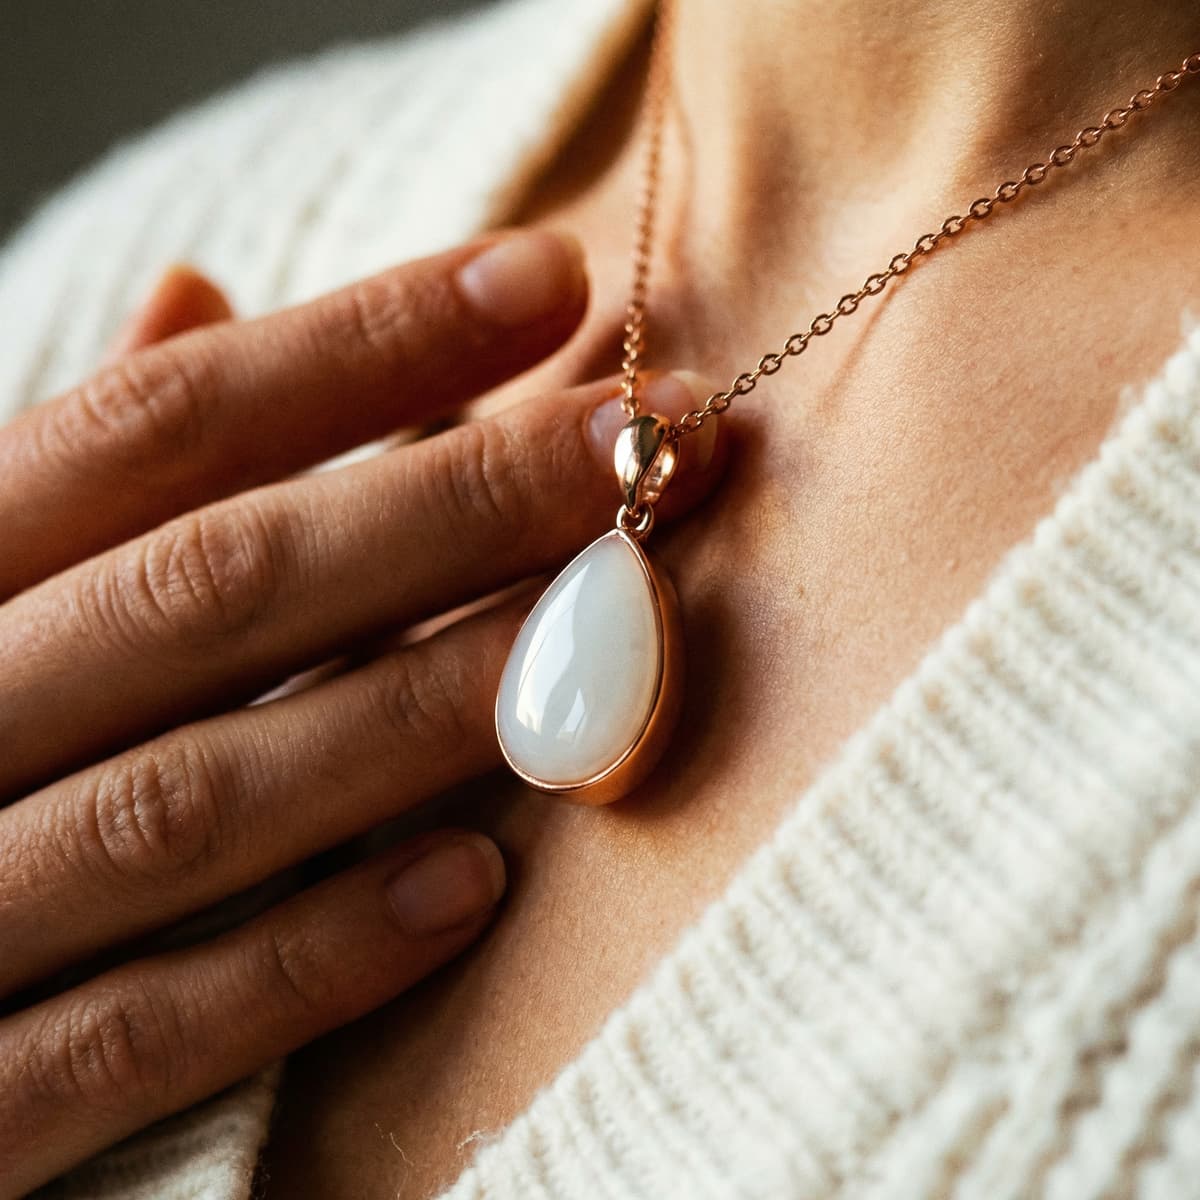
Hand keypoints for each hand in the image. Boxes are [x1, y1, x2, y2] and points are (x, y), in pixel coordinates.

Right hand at [0, 229, 722, 1194]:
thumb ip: (79, 469)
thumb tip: (199, 295)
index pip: (157, 424)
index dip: (359, 344)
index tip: (544, 278)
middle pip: (215, 586)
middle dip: (450, 506)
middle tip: (641, 437)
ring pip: (202, 798)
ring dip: (419, 712)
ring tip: (608, 641)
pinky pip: (140, 1033)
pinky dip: (311, 957)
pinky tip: (474, 884)